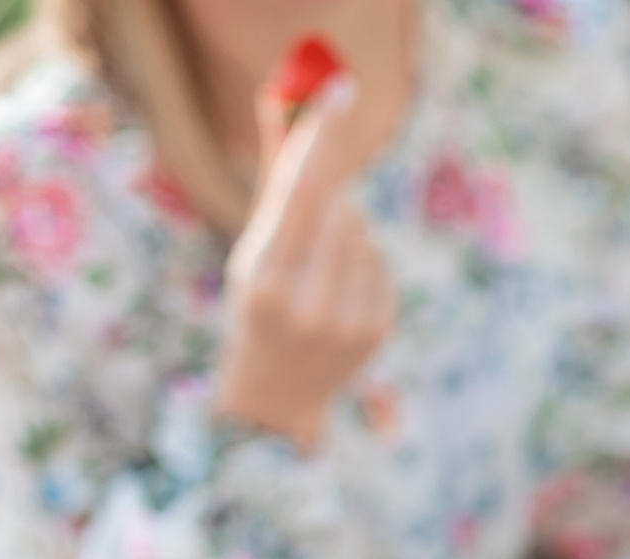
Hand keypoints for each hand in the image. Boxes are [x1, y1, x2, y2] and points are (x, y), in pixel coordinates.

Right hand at [215, 77, 393, 450]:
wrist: (276, 396)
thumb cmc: (257, 309)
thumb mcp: (250, 254)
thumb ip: (273, 189)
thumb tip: (291, 112)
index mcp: (266, 279)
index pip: (302, 192)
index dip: (323, 138)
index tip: (340, 92)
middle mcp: (309, 301)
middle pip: (338, 207)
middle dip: (326, 198)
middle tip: (310, 215)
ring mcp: (348, 319)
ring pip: (361, 232)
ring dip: (343, 234)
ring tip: (316, 271)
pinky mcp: (378, 328)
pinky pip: (379, 262)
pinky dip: (361, 263)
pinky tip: (338, 293)